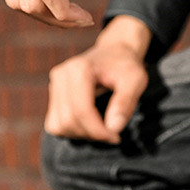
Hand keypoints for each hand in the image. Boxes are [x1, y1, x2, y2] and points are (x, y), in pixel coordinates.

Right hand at [44, 16, 151, 142]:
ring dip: (81, 134)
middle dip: (91, 134)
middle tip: (112, 134)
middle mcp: (61, 75)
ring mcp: (54, 84)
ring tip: (101, 128)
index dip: (98, 131)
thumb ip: (125, 102)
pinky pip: (55, 124)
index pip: (82, 110)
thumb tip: (113, 128)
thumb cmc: (127, 67)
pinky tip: (89, 124)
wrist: (115, 53)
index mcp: (79, 69)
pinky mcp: (53, 94)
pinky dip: (72, 131)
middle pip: (68, 120)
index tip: (116, 136)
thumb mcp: (136, 80)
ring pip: (59, 125)